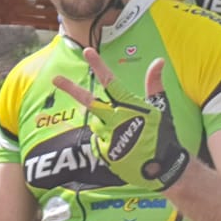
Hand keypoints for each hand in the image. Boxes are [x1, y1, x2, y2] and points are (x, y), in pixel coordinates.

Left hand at [51, 48, 188, 191]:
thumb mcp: (161, 108)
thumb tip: (158, 61)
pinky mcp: (104, 152)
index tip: (87, 51)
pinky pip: (99, 141)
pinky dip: (108, 142)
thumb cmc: (163, 136)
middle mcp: (115, 119)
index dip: (98, 65)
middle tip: (55, 79)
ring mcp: (108, 136)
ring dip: (104, 124)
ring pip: (96, 123)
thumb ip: (154, 84)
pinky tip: (124, 149)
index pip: (110, 81)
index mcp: (129, 106)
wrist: (164, 168)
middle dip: (71, 89)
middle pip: (88, 101)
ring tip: (125, 134)